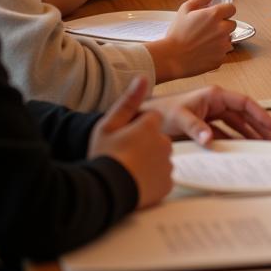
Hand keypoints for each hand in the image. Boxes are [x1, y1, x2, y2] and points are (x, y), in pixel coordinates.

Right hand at [88, 76, 172, 208]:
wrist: (102, 193)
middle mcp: (164, 141)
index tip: (124, 139)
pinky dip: (152, 181)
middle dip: (145, 146)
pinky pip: (162, 178)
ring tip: (128, 172)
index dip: (138, 129)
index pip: (152, 120)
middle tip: (125, 157)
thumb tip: (143, 77)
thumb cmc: (103, 157)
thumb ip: (129, 101)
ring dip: (149, 164)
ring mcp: (167, 164)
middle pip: (158, 139)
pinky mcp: (167, 184)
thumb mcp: (108, 125)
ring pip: (160, 159)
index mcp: (151, 125)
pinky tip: (135, 184)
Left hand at [146, 85, 270, 145]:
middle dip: (260, 126)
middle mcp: (215, 102)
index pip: (243, 103)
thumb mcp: (179, 118)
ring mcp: (211, 113)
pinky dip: (236, 140)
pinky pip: (226, 132)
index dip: (259, 114)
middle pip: (244, 114)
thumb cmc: (160, 112)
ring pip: (237, 124)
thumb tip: (210, 139)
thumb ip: (196, 128)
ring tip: (264, 145)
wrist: (142, 118)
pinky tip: (243, 149)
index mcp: (214, 95)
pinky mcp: (205, 124)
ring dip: (250, 134)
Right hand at [152, 0, 235, 80]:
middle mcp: (222, 29)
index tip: (216, 16)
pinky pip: (223, 53)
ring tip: (204, 42)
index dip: (224, 12)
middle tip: (207, 30)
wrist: (171, 58)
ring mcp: (223, 45)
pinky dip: (216, 52)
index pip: (232, 8)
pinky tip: (203, 52)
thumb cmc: (176, 34)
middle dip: (223, 26)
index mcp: (215, 15)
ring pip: (228, 39)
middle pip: (232, 24)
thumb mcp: (184, 10)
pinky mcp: (221, 58)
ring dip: (220, 39)